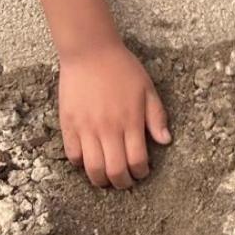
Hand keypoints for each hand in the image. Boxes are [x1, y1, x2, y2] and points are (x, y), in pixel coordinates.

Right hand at [59, 42, 170, 189]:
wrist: (90, 52)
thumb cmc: (122, 68)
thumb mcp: (147, 88)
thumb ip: (156, 116)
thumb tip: (165, 140)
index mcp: (131, 121)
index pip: (137, 160)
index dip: (140, 172)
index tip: (142, 172)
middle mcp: (109, 129)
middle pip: (115, 171)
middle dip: (122, 182)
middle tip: (125, 182)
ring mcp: (87, 129)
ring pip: (93, 169)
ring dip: (101, 180)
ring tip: (106, 178)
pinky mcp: (68, 125)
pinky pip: (73, 155)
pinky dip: (81, 164)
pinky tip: (89, 160)